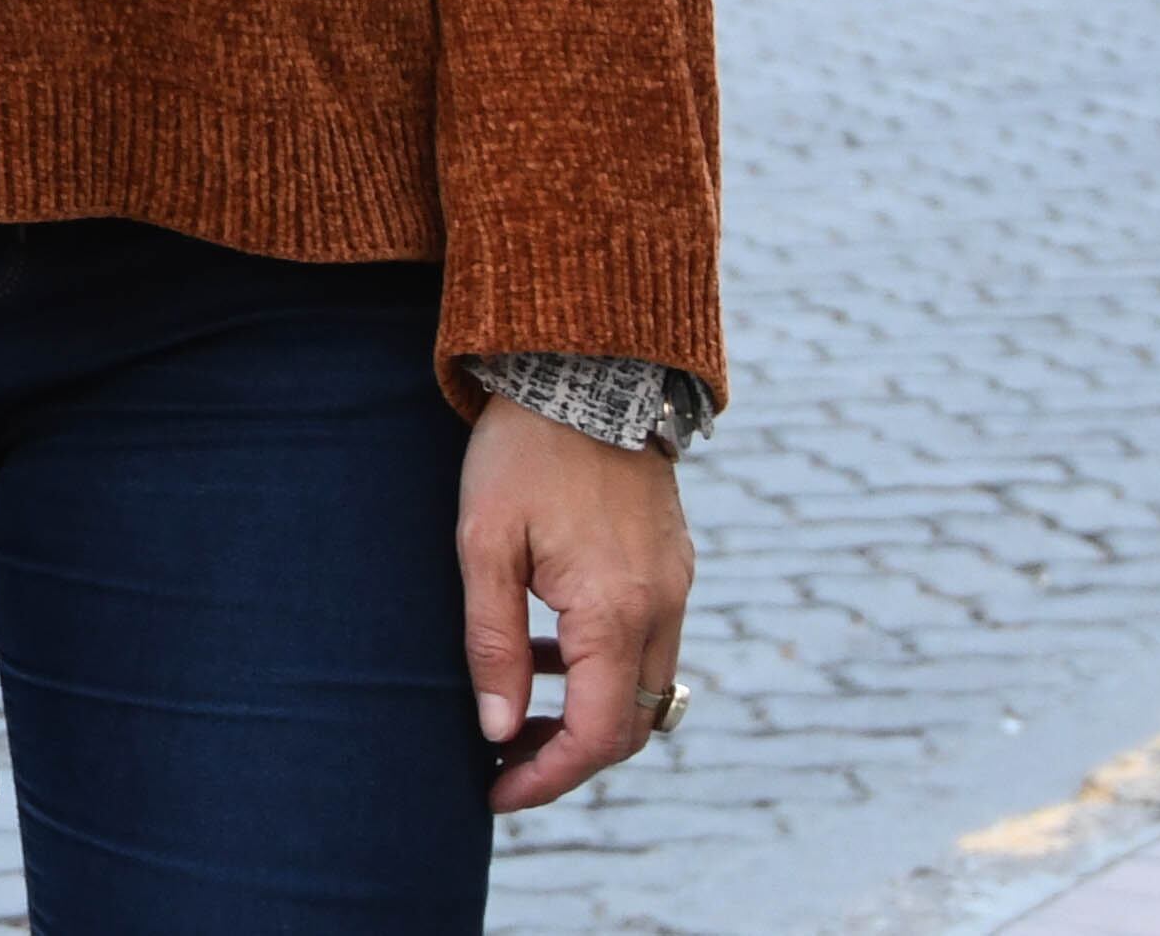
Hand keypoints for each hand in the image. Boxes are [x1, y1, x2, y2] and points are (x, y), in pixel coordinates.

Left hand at [459, 395, 692, 811]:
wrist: (583, 370)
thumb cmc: (522, 452)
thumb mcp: (484, 544)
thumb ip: (492, 642)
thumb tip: (498, 729)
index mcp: (618, 610)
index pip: (600, 734)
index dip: (548, 776)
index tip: (496, 790)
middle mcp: (663, 607)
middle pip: (631, 725)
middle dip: (568, 757)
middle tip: (503, 762)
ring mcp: (676, 586)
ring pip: (645, 689)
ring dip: (588, 715)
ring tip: (517, 714)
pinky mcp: (672, 565)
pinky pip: (648, 645)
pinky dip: (604, 669)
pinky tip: (547, 651)